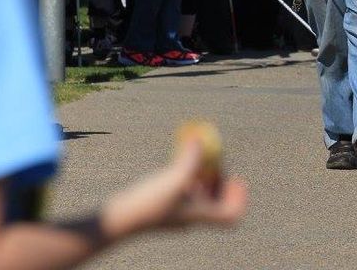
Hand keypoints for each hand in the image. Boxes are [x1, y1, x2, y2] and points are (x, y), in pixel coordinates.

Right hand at [101, 138, 246, 237]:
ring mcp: (176, 213)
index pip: (231, 216)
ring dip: (203, 177)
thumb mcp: (175, 177)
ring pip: (199, 196)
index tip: (236, 179)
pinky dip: (186, 177)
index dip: (239, 198)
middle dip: (220, 180)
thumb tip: (199, 137)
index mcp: (200, 215)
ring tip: (200, 158)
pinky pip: (183, 193)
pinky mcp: (162, 208)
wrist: (117, 219)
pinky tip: (180, 162)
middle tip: (217, 162)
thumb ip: (191, 157)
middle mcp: (191, 216)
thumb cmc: (149, 203)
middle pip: (216, 202)